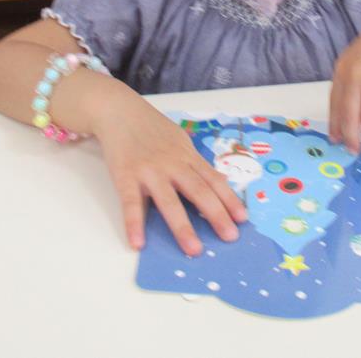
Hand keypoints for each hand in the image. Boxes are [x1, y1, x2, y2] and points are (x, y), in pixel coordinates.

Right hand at [93, 94, 247, 255]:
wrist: (118, 110)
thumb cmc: (150, 128)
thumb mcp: (179, 140)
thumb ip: (194, 162)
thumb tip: (218, 180)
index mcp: (187, 156)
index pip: (213, 180)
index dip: (229, 199)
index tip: (243, 219)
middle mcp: (172, 164)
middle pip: (198, 191)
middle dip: (215, 214)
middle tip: (230, 237)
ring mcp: (149, 170)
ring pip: (169, 201)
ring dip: (182, 226)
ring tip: (193, 249)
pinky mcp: (125, 176)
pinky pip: (131, 203)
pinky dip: (134, 224)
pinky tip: (138, 243)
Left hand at [329, 5, 360, 151]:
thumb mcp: (355, 58)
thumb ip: (348, 81)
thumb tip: (344, 113)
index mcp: (343, 70)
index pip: (335, 105)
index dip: (335, 126)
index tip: (336, 140)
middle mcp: (357, 79)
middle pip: (349, 118)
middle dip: (351, 138)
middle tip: (353, 149)